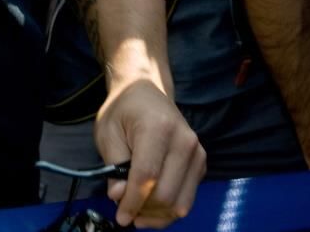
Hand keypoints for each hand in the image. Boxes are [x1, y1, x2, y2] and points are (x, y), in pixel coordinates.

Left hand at [94, 77, 204, 227]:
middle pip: (166, 194)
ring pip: (181, 203)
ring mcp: (197, 154)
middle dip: (143, 210)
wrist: (146, 92)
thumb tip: (120, 198)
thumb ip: (113, 167)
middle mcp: (185, 142)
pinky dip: (169, 210)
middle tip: (124, 211)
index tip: (121, 218)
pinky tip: (151, 207)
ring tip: (137, 212)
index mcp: (159, 128)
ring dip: (157, 215)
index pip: (147, 176)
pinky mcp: (201, 164)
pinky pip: (187, 198)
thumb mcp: (108, 133)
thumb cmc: (123, 111)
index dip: (133, 202)